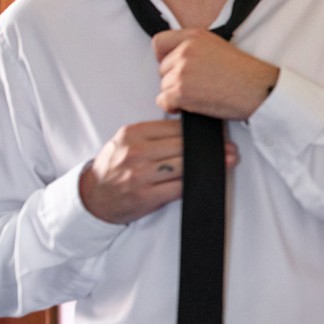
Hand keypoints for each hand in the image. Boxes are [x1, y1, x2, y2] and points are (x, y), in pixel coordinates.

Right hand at [79, 120, 238, 223]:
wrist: (92, 196)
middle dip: (210, 148)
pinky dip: (195, 183)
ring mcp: (139, 175)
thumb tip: (191, 129)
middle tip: (231, 148)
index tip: (218, 133)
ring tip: (228, 161)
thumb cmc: (114, 166)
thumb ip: (153, 134)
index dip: (199, 132)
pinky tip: (208, 180)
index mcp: (132, 134)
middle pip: (182, 146)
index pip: (174, 128)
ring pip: (183, 166)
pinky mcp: (145, 196)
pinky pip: (178, 188)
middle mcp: (135, 152)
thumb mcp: (126, 142)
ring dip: (209, 165)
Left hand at [151, 29, 280, 119]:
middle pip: (162, 68)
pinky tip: (191, 105)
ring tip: (199, 94)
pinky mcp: (181, 91)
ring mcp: (181, 71)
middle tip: (195, 85)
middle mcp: (185, 51)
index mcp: (194, 37)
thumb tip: (176, 58)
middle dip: (174, 78)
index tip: (172, 66)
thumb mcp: (218, 46)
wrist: (257, 89)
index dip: (163, 56)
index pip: (159, 42)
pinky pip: (163, 101)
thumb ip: (194, 47)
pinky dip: (173, 107)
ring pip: (163, 86)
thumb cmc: (244, 73)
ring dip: (176, 94)